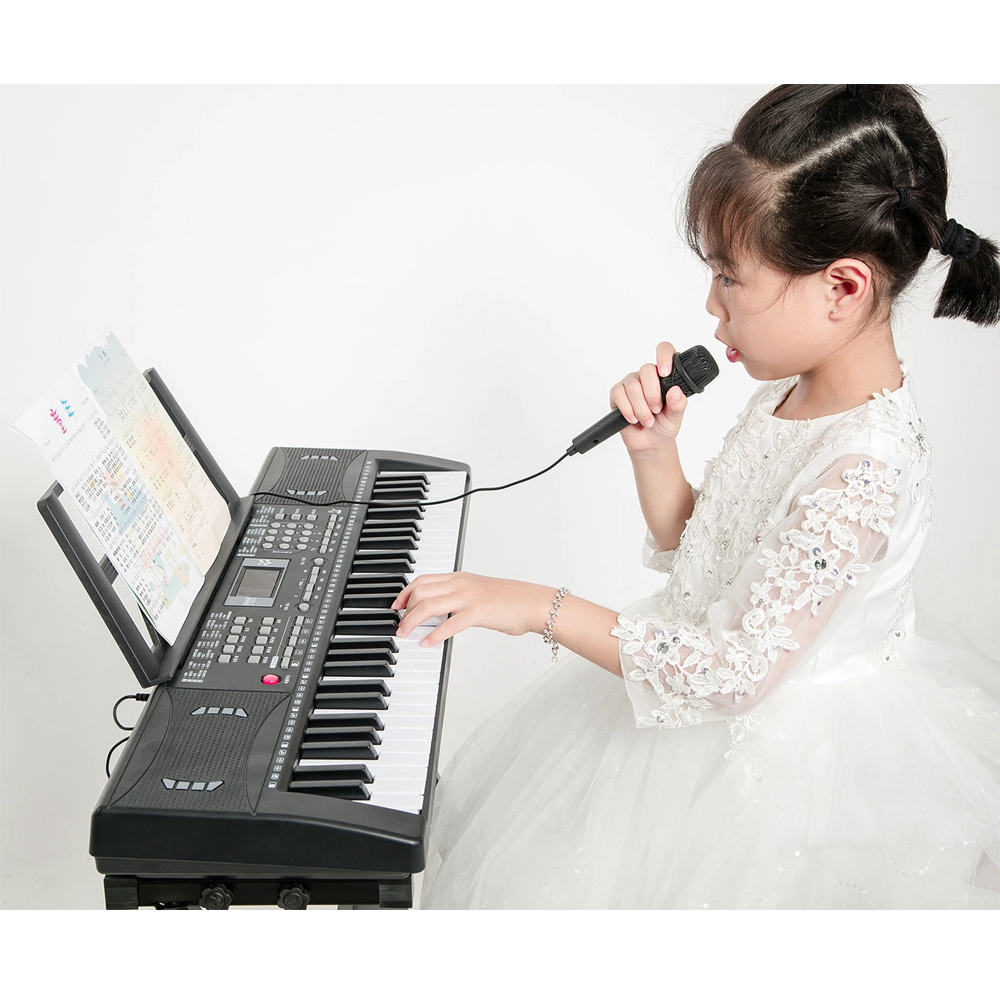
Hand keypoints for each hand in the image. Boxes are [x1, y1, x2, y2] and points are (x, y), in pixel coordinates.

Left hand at [391, 572, 547, 648]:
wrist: (532, 603)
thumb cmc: (509, 600)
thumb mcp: (477, 592)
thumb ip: (457, 598)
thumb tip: (438, 612)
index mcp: (459, 577)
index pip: (423, 580)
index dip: (405, 593)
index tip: (396, 606)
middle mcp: (461, 583)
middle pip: (421, 592)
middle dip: (404, 610)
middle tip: (399, 626)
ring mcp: (469, 596)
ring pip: (430, 605)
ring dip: (412, 621)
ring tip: (405, 634)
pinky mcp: (478, 612)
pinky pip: (450, 623)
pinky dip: (434, 634)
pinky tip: (427, 642)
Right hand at [610, 340, 687, 452]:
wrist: (650, 443)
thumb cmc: (664, 426)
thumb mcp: (676, 417)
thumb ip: (678, 404)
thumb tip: (676, 392)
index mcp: (664, 376)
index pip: (664, 351)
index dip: (664, 357)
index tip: (665, 373)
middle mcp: (647, 376)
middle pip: (646, 370)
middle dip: (652, 394)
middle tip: (657, 410)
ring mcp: (631, 383)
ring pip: (633, 386)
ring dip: (641, 408)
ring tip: (647, 420)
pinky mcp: (617, 394)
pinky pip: (619, 394)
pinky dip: (627, 409)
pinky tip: (633, 418)